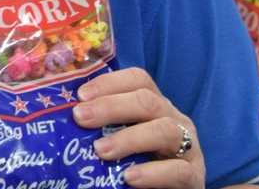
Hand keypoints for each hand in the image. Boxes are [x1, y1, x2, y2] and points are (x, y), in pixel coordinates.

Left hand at [74, 68, 204, 188]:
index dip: (110, 82)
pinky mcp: (194, 177)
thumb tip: (64, 119)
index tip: (81, 95)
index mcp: (155, 106)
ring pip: (165, 130)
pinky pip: (178, 170)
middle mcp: (175, 120)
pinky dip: (152, 173)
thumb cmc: (136, 165)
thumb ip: (100, 129)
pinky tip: (129, 178)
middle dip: (111, 106)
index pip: (138, 80)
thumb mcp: (119, 142)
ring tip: (101, 150)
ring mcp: (189, 147)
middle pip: (148, 101)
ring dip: (129, 138)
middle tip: (80, 117)